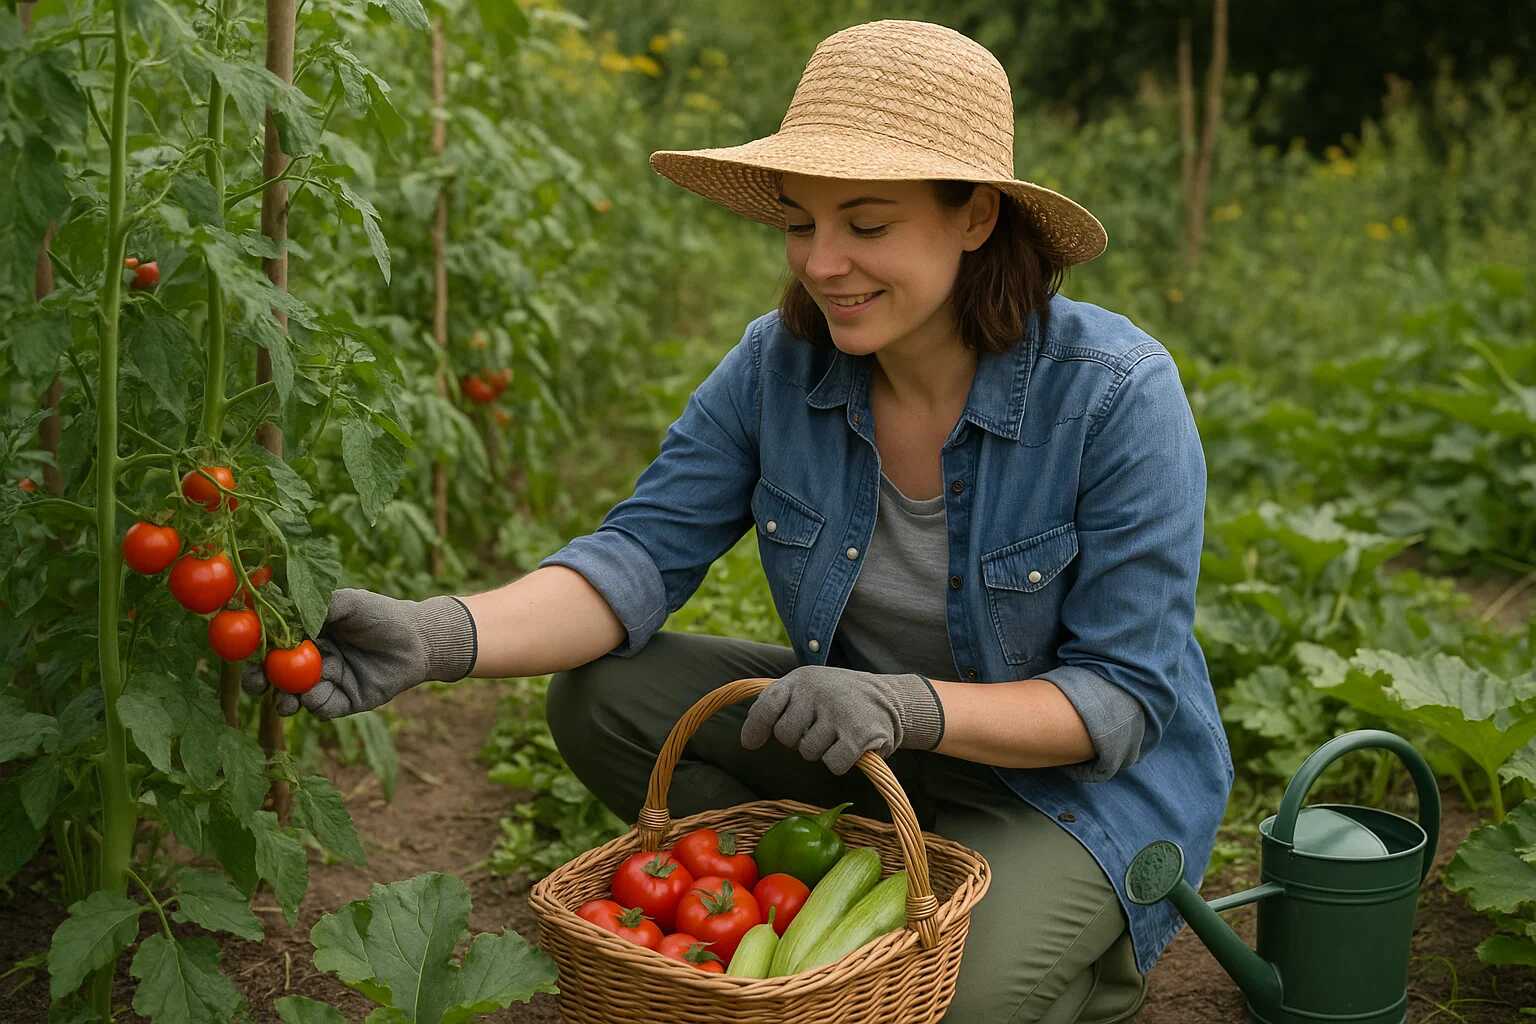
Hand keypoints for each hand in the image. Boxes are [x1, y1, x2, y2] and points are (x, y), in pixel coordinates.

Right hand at [241, 588, 476, 718]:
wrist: (419, 641)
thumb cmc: (383, 614)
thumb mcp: (349, 602)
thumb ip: (317, 606)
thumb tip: (281, 612)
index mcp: (307, 632)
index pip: (271, 641)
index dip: (255, 647)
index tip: (242, 649)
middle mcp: (311, 658)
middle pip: (274, 673)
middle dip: (260, 679)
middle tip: (255, 682)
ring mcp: (325, 681)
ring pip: (293, 694)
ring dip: (282, 698)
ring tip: (283, 698)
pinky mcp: (342, 701)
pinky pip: (321, 707)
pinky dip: (313, 703)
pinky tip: (312, 696)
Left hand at [740, 666, 944, 775]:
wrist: (891, 697)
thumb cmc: (839, 698)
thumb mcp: (808, 687)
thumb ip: (777, 704)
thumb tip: (747, 742)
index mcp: (801, 679)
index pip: (767, 705)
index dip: (756, 727)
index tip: (750, 744)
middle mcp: (817, 692)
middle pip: (786, 736)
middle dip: (799, 739)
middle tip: (819, 727)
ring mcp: (838, 712)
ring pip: (809, 752)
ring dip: (822, 750)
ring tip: (838, 733)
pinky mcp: (858, 735)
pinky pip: (832, 764)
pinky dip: (840, 762)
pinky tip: (851, 747)